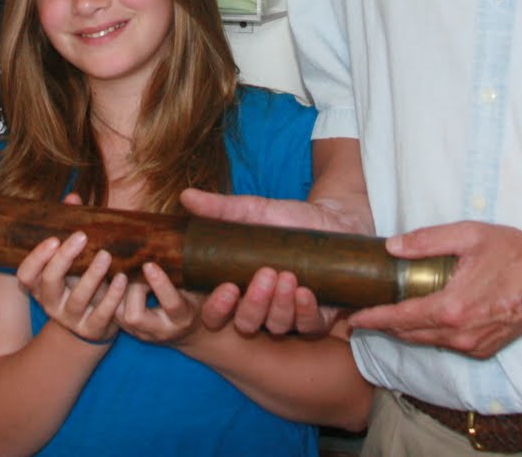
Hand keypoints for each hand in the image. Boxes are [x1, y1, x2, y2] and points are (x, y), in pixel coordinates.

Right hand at [17, 230, 125, 344]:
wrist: (94, 323)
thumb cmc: (81, 281)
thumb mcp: (73, 260)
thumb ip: (70, 228)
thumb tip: (72, 197)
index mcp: (41, 285)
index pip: (26, 274)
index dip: (36, 258)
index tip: (54, 239)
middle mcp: (51, 303)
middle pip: (50, 281)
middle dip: (65, 258)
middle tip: (82, 236)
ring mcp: (71, 319)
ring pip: (78, 297)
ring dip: (92, 275)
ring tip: (106, 255)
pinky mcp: (93, 329)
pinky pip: (102, 313)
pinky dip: (113, 295)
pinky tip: (122, 278)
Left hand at [114, 261, 199, 345]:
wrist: (189, 330)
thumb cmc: (194, 299)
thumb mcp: (196, 287)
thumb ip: (186, 274)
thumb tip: (174, 245)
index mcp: (182, 318)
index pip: (171, 304)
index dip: (160, 284)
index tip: (149, 264)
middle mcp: (160, 331)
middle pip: (135, 316)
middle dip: (132, 289)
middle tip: (137, 269)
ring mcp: (141, 333)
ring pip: (118, 315)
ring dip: (119, 290)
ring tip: (126, 270)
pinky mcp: (128, 331)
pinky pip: (111, 313)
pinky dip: (111, 293)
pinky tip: (113, 277)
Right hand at [180, 188, 367, 335]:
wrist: (335, 218)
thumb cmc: (289, 219)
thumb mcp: (255, 211)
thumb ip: (221, 208)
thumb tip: (186, 196)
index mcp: (238, 289)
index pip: (216, 314)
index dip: (217, 309)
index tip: (226, 287)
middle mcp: (261, 307)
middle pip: (247, 324)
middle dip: (253, 304)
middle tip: (264, 274)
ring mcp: (290, 315)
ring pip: (278, 326)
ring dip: (280, 305)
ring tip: (287, 275)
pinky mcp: (318, 316)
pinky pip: (309, 326)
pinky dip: (306, 312)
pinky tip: (305, 291)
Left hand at [347, 220, 521, 359]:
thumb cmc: (511, 252)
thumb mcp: (467, 235)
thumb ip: (426, 241)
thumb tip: (392, 247)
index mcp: (451, 308)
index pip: (399, 319)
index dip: (372, 319)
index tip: (351, 318)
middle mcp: (461, 334)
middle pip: (409, 335)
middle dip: (383, 326)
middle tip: (362, 314)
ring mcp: (474, 345)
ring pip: (428, 341)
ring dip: (406, 330)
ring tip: (387, 315)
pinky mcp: (485, 349)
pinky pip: (448, 344)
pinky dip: (431, 334)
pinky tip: (424, 318)